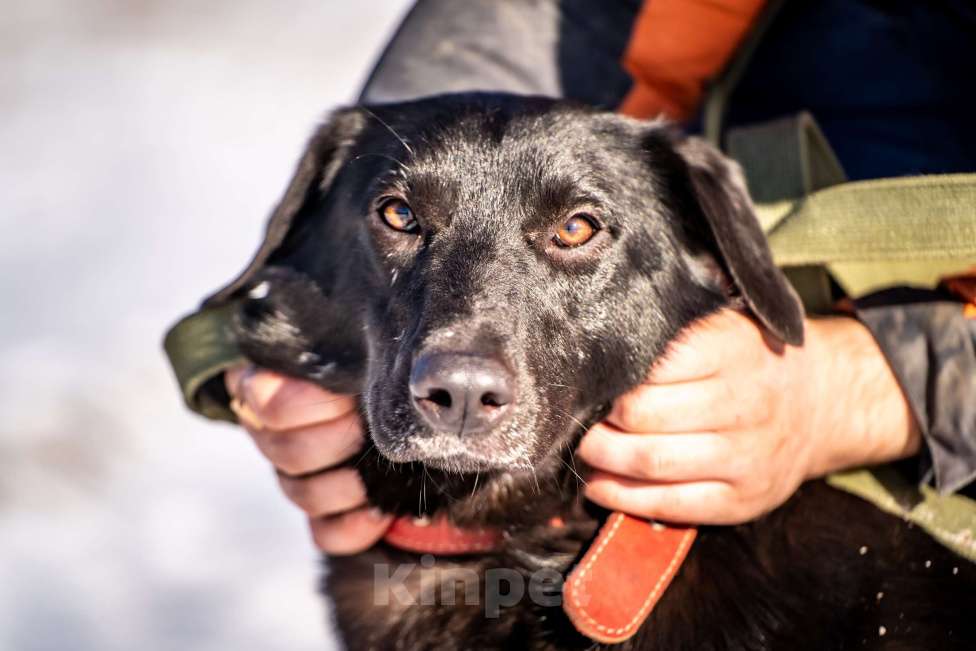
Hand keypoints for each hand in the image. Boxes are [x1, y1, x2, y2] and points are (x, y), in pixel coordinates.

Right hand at [225, 366, 388, 553]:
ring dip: (349, 485)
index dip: (308, 405)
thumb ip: (341, 351)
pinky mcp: (320, 513)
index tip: (346, 396)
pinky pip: (325, 534)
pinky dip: (354, 527)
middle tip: (370, 424)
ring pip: (304, 494)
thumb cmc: (357, 356)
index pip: (268, 404)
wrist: (383, 387)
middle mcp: (272, 435)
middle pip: (289, 453)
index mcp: (267, 386)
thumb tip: (364, 361)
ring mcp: (293, 476)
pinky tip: (380, 513)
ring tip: (383, 468)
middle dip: (339, 441)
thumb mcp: (344, 345)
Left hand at [577, 309, 920, 524]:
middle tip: (574, 416)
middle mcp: (744, 404)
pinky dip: (622, 498)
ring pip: (651, 463)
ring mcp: (746, 457)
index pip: (651, 365)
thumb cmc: (750, 358)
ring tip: (582, 449)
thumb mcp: (721, 326)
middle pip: (643, 417)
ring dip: (601, 459)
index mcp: (733, 350)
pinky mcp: (743, 499)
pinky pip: (670, 505)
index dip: (609, 376)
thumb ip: (672, 335)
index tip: (584, 378)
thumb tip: (597, 344)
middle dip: (596, 420)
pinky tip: (598, 484)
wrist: (823, 402)